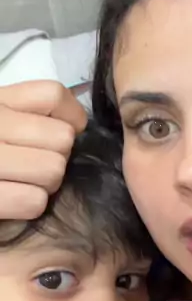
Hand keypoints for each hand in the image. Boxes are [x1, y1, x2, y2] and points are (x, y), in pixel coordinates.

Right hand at [0, 81, 86, 219]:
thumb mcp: (0, 117)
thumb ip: (27, 112)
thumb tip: (76, 124)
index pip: (51, 95)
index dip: (70, 117)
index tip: (65, 131)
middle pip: (61, 137)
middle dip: (57, 157)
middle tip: (36, 167)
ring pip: (52, 169)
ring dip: (46, 184)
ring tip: (24, 184)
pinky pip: (32, 200)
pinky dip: (30, 205)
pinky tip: (14, 201)